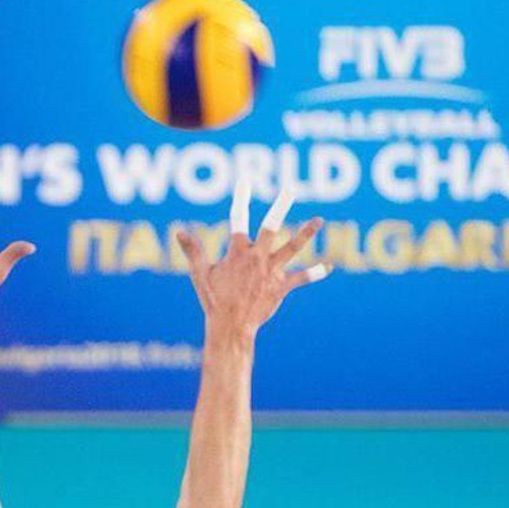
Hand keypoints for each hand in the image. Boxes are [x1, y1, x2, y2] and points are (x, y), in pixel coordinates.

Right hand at [177, 180, 329, 339]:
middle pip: (271, 227)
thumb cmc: (213, 300)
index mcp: (237, 253)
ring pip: (292, 248)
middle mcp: (257, 258)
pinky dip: (314, 273)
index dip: (241, 199)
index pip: (238, 220)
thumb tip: (179, 232)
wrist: (231, 326)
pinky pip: (301, 278)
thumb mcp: (199, 274)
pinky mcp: (281, 287)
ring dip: (306, 233)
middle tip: (290, 187)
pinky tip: (328, 267)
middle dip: (281, 205)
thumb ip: (193, 251)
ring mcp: (271, 272)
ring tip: (319, 220)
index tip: (245, 181)